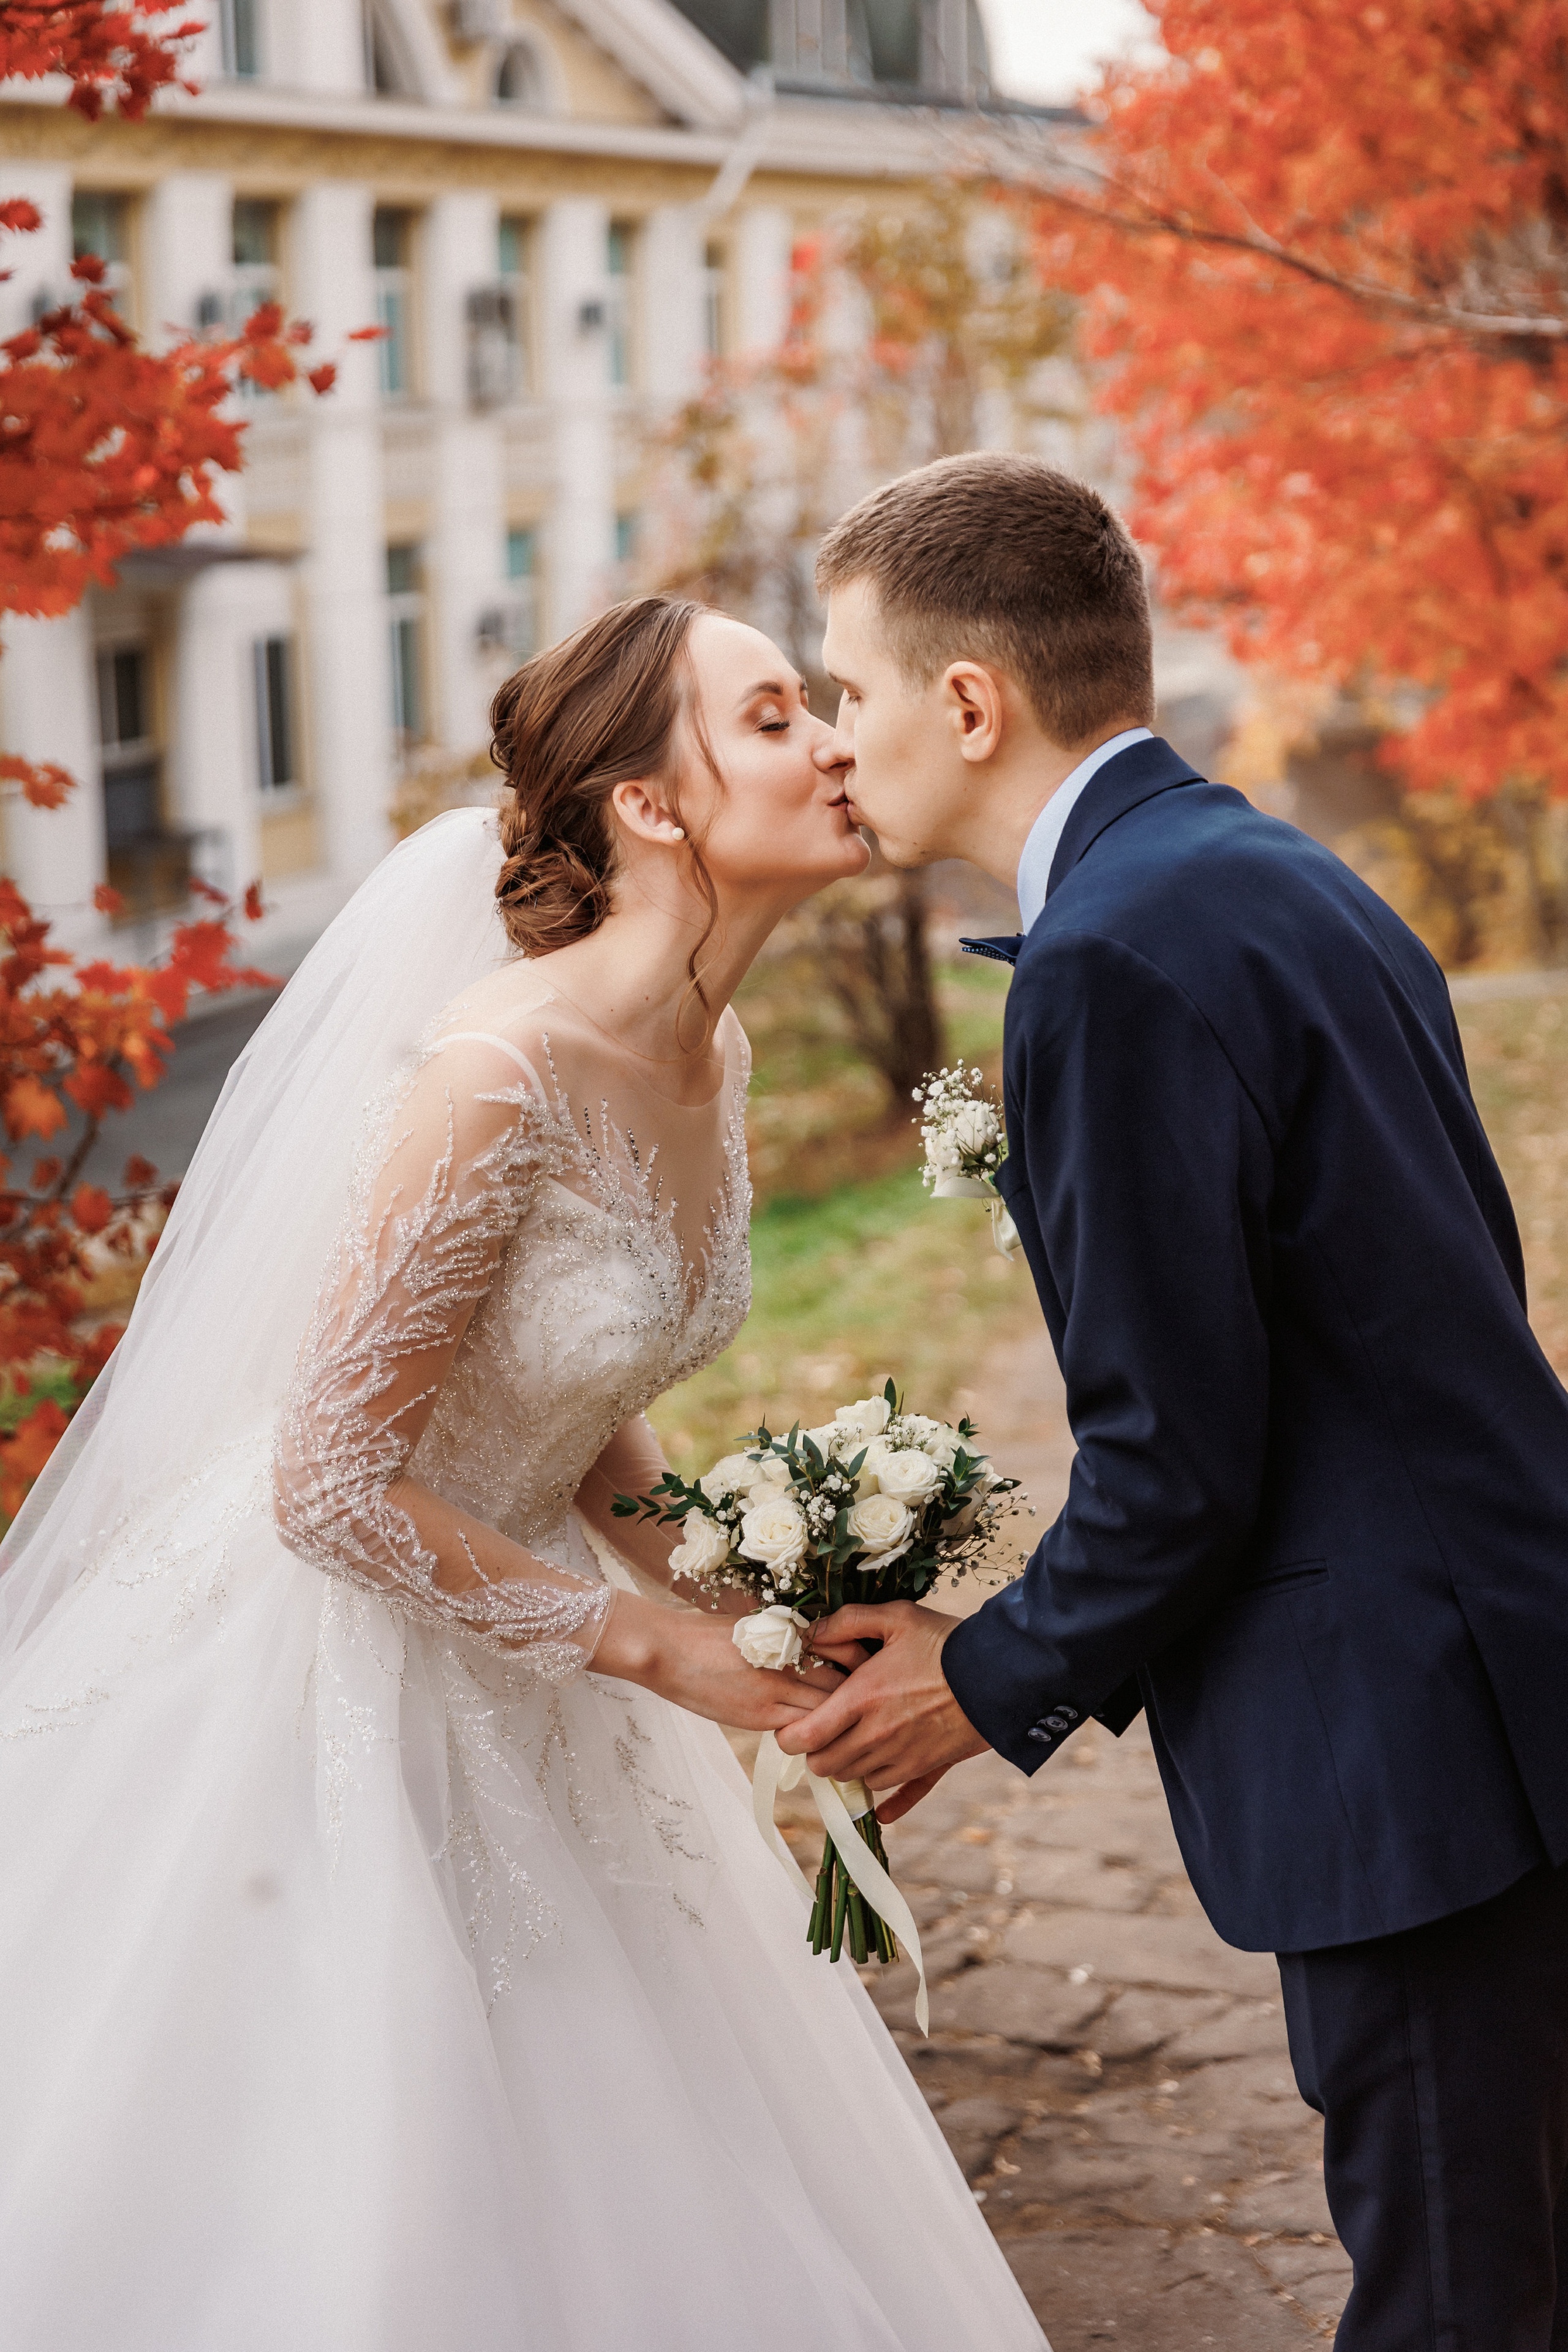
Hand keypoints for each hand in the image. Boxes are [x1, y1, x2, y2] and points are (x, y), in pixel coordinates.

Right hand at [592, 1588, 843, 1731]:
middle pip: (840, 1686)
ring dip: (836, 1719)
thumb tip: (821, 1651)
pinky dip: (810, 1731)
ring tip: (844, 1724)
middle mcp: (787, 1662)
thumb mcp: (758, 1627)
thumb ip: (791, 1640)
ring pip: (823, 1712)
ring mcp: (774, 1691)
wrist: (670, 1652)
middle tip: (863, 1704)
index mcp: (789, 1635)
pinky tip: (812, 1732)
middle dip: (856, 1697)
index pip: (842, 1654)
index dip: (858, 1668)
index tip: (866, 1674)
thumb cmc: (711, 1635)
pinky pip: (798, 1729)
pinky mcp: (758, 1716)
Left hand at [772, 1600, 989, 1808]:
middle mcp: (876, 1736)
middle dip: (817, 1751)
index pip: (803, 1738)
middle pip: (824, 1765)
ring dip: (848, 1766)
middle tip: (824, 1731)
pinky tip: (879, 1811)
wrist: (1001, 1674)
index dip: (789, 1735)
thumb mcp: (897, 1617)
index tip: (793, 1724)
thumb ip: (849, 1621)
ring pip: (855, 1779)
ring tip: (853, 1745)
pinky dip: (886, 1805)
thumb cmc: (947, 1643)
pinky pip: (899, 1798)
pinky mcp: (928, 1768)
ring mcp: (902, 1757)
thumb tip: (814, 1632)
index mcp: (861, 1699)